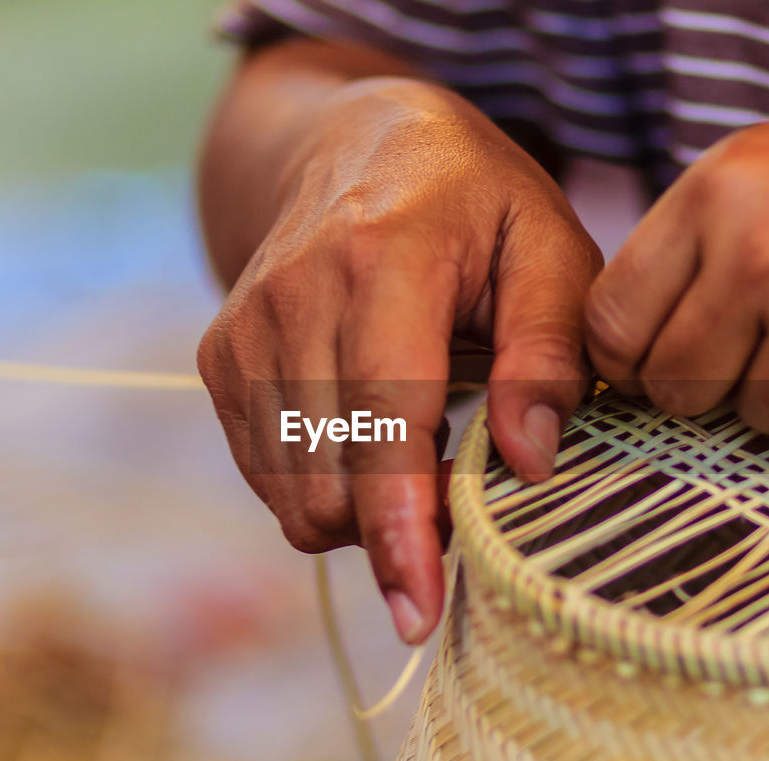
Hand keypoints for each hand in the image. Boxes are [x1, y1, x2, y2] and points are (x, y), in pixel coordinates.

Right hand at [198, 77, 600, 642]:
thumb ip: (546, 351)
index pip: (383, 423)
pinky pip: (268, 473)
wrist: (352, 142)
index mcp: (382, 261)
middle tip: (462, 502)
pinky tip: (371, 444)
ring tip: (421, 460)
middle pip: (329, 480)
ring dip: (361, 515)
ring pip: (291, 493)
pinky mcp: (220, 358)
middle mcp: (292, 297)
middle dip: (395, 534)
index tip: (420, 610)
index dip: (401, 528)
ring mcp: (243, 331)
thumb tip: (528, 462)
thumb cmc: (473, 201)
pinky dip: (324, 488)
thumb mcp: (548, 247)